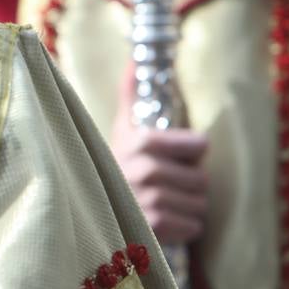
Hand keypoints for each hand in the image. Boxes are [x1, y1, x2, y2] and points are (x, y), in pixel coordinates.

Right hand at [108, 66, 208, 244]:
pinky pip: (193, 227)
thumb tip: (134, 57)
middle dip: (189, 185)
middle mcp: (145, 170)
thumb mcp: (121, 130)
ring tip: (164, 204)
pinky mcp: (153, 230)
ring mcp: (148, 201)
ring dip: (187, 208)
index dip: (190, 154)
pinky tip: (163, 223)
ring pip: (200, 205)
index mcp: (142, 141)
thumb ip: (130, 94)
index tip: (173, 158)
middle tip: (166, 186)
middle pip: (202, 179)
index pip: (201, 145)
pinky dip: (183, 229)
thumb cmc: (113, 167)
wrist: (86, 210)